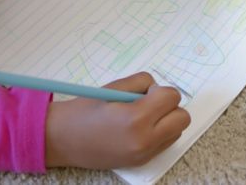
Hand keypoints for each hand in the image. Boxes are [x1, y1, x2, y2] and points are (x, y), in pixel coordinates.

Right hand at [44, 72, 191, 168]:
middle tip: (147, 103)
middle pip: (182, 117)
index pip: (171, 97)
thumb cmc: (84, 111)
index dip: (160, 90)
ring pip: (178, 131)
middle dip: (169, 106)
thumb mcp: (113, 87)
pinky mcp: (142, 161)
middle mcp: (144, 140)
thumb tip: (158, 88)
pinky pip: (166, 142)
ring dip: (167, 120)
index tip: (145, 92)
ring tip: (142, 116)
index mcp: (136, 118)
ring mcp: (144, 154)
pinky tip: (139, 128)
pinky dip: (160, 132)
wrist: (63, 140)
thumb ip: (141, 84)